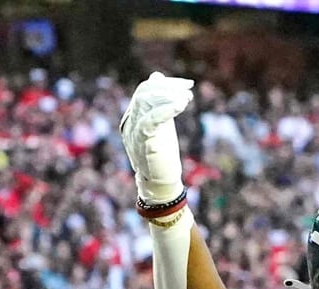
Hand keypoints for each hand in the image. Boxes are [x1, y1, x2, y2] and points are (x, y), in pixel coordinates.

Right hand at [120, 73, 193, 206]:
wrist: (159, 184)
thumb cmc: (161, 155)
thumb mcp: (161, 123)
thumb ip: (158, 102)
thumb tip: (157, 75)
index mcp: (133, 116)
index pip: (145, 89)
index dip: (166, 83)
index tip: (188, 85)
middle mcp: (130, 121)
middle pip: (144, 92)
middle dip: (169, 87)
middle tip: (189, 90)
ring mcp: (134, 132)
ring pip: (144, 102)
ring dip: (168, 95)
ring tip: (187, 99)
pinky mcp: (142, 143)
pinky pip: (149, 121)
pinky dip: (165, 110)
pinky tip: (180, 106)